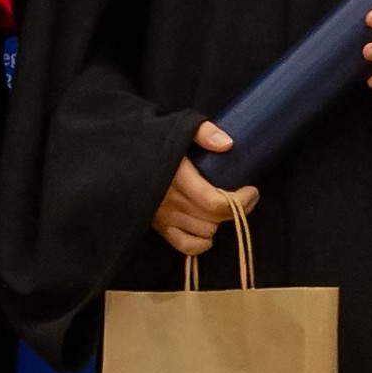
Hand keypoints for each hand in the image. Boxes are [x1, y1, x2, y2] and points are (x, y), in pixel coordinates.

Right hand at [155, 122, 261, 258]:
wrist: (120, 152)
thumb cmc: (153, 138)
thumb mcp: (178, 125)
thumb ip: (203, 132)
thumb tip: (227, 144)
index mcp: (178, 178)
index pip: (216, 204)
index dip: (241, 202)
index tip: (252, 190)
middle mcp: (169, 202)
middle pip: (213, 220)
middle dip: (235, 209)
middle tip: (242, 195)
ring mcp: (162, 217)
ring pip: (203, 233)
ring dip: (218, 222)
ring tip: (221, 206)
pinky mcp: (157, 226)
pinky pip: (185, 246)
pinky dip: (201, 242)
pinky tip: (208, 229)